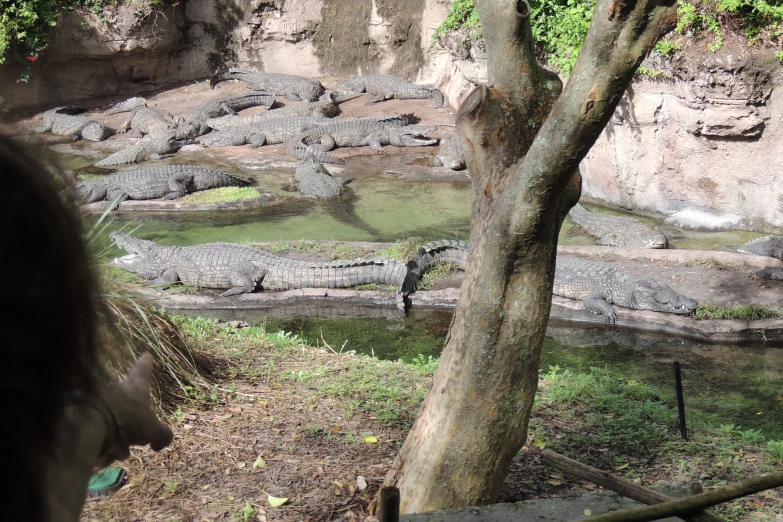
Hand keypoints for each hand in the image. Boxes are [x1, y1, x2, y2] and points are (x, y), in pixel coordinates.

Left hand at [98, 352, 173, 466]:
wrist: (88, 426)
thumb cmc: (127, 421)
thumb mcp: (153, 430)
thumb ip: (162, 435)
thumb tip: (161, 441)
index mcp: (134, 387)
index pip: (142, 371)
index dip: (146, 364)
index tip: (146, 354)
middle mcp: (115, 389)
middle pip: (126, 405)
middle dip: (130, 425)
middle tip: (131, 440)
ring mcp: (96, 399)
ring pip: (111, 421)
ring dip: (115, 439)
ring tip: (114, 452)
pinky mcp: (79, 413)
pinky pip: (95, 430)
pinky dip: (100, 444)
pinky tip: (101, 455)